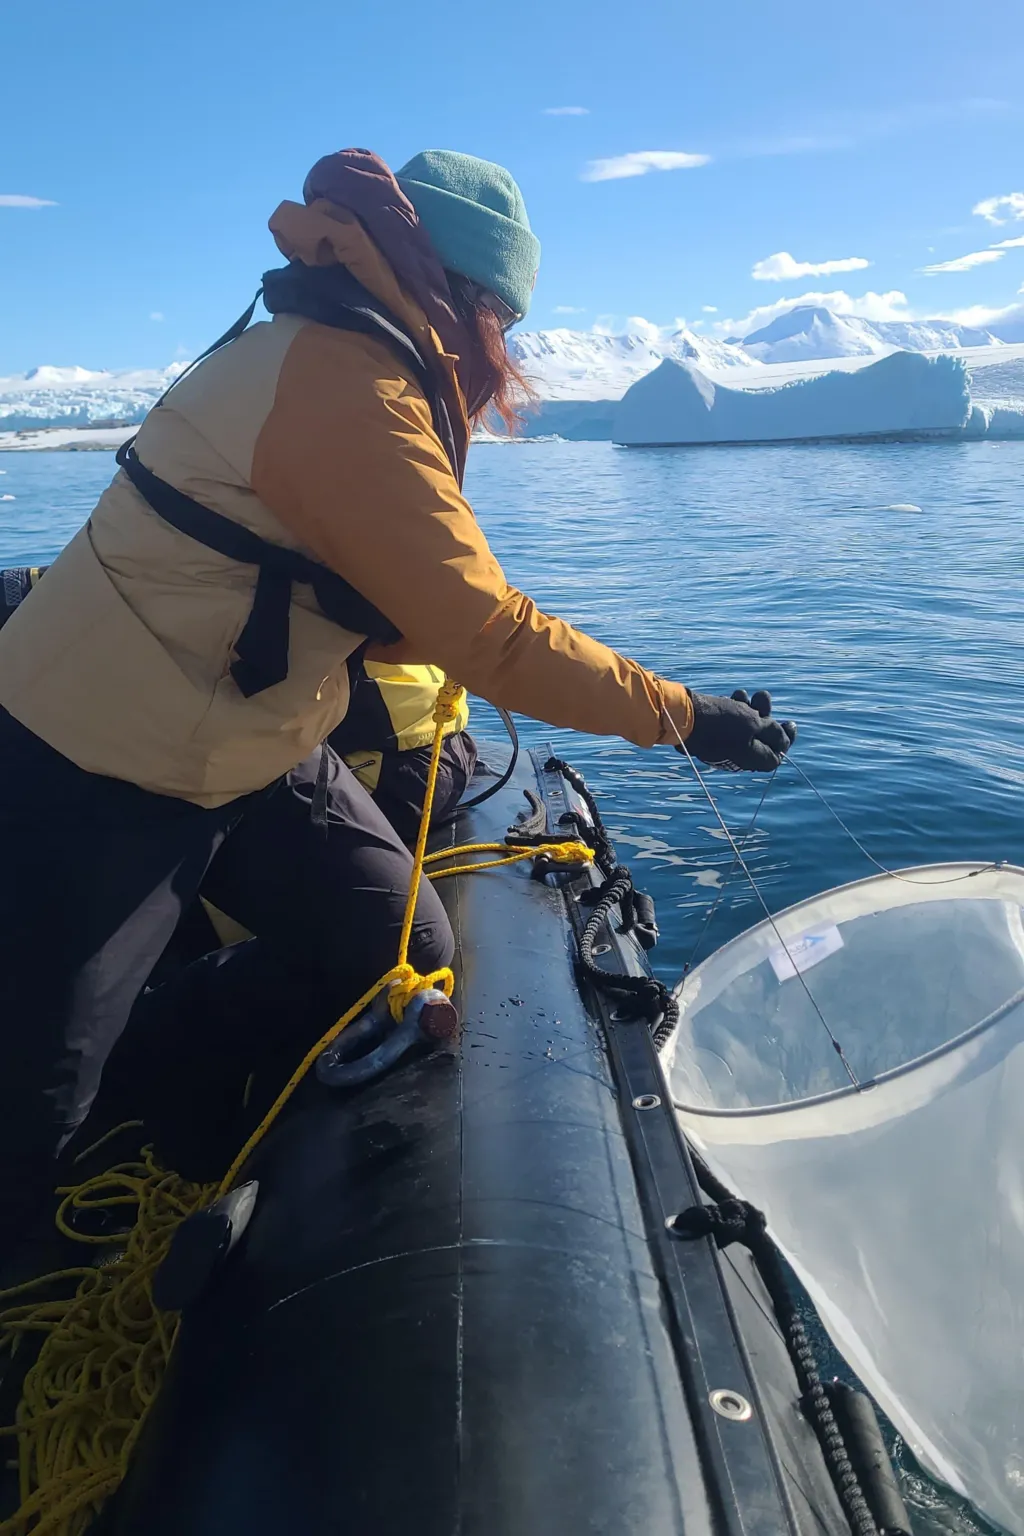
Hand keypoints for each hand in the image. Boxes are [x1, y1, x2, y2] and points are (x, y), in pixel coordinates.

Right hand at [680, 688, 796, 771]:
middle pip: (761, 740)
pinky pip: (729, 726)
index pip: (777, 755)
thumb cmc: (721, 720)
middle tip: (763, 697)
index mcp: (751, 760)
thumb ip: (773, 732)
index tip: (789, 723)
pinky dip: (734, 712)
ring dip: (749, 709)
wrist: (682, 716)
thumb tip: (785, 741)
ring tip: (744, 693)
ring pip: (744, 729)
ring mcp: (723, 748)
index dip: (785, 739)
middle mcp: (737, 757)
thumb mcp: (754, 723)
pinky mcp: (711, 737)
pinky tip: (731, 696)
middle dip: (766, 717)